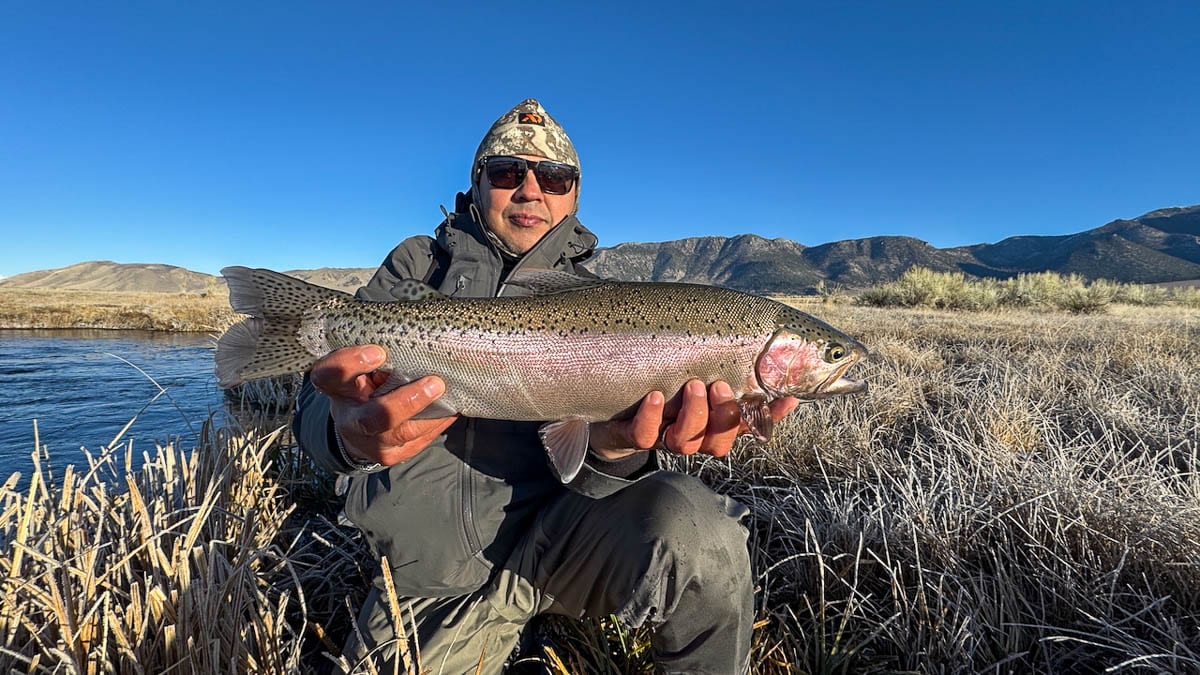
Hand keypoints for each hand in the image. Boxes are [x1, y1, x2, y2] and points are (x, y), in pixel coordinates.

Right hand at [309, 345, 458, 465]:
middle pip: (374, 417)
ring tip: (448, 393)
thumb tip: (421, 342)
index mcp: (337, 389)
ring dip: (431, 412)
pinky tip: (450, 407)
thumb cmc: (365, 386)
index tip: (378, 352)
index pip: (331, 375)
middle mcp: (350, 419)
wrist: (358, 431)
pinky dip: (438, 422)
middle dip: (406, 402)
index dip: (351, 364)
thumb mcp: (363, 370)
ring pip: (403, 432)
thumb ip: (382, 359)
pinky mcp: (391, 456)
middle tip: (434, 383)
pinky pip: (419, 440)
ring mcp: (371, 442)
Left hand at [589, 380, 800, 460]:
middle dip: (724, 415)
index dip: (767, 417)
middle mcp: (688, 435)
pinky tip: (654, 397)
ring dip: (694, 416)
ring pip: (685, 443)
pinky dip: (651, 418)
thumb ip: (716, 366)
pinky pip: (644, 435)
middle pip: (718, 442)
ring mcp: (660, 437)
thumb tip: (757, 346)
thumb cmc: (654, 388)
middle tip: (720, 386)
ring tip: (692, 386)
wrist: (604, 414)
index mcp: (707, 423)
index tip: (787, 397)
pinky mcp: (630, 436)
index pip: (746, 425)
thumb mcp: (686, 375)